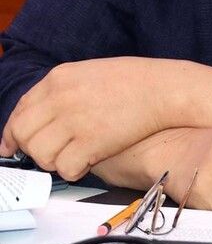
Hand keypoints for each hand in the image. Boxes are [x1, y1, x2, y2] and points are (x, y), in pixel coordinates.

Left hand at [0, 57, 211, 179]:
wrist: (164, 89)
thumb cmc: (135, 80)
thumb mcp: (91, 72)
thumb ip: (63, 90)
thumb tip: (42, 115)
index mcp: (60, 77)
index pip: (21, 109)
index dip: (13, 132)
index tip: (11, 146)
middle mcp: (61, 97)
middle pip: (23, 133)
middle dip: (30, 149)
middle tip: (47, 154)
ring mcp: (75, 119)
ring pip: (40, 154)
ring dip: (53, 160)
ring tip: (74, 155)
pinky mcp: (91, 142)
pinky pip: (64, 168)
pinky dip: (73, 171)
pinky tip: (87, 162)